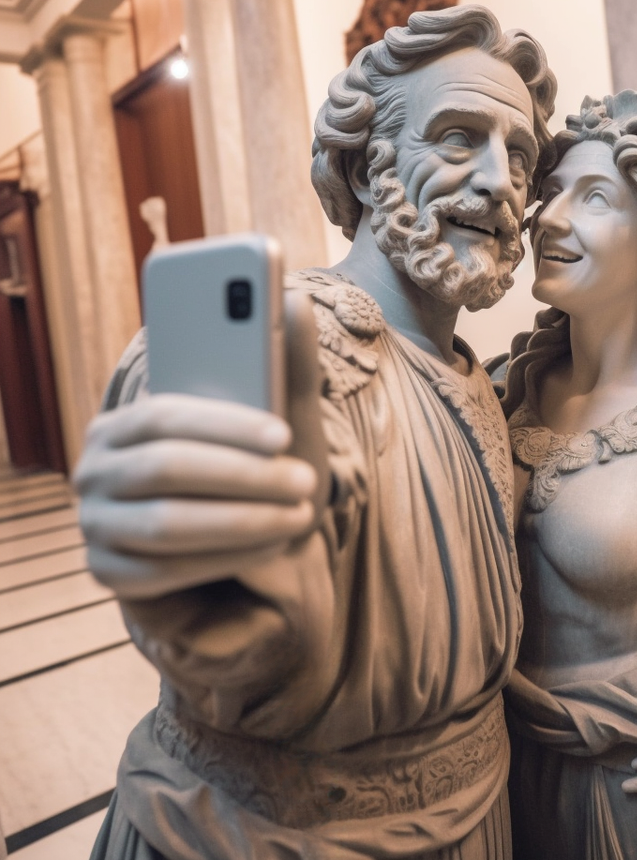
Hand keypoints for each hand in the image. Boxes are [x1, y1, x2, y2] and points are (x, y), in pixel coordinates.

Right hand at [75, 292, 325, 599]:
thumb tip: (296, 300)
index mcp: (127, 421)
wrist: (231, 540)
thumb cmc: (253, 470)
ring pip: (166, 524)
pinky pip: (163, 572)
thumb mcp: (278, 423)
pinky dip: (225, 560)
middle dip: (243, 478)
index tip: (283, 434)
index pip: (165, 413)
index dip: (224, 424)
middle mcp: (96, 467)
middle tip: (305, 481)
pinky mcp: (107, 571)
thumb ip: (287, 366)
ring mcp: (95, 521)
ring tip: (300, 515)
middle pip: (165, 468)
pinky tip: (273, 549)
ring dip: (242, 521)